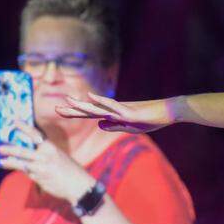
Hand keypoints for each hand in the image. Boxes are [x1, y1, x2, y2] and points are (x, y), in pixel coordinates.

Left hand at [0, 122, 95, 202]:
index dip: (24, 127)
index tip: (14, 121)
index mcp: (51, 147)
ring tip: (1, 160)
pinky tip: (13, 168)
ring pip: (22, 163)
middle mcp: (46, 156)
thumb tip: (30, 155)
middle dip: (10, 148)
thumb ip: (45, 155)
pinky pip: (28, 173)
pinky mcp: (40, 178)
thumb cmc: (70, 170)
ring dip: (10, 162)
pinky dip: (22, 170)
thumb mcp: (59, 157)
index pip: (35, 134)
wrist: (79, 185)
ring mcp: (42, 168)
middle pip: (24, 151)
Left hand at [56, 93, 176, 133]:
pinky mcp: (129, 111)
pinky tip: (90, 96)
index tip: (58, 111)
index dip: (74, 113)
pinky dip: (101, 101)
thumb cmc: (151, 119)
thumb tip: (98, 124)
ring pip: (97, 107)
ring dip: (82, 105)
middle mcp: (113, 110)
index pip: (89, 115)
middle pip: (88, 111)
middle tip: (54, 109)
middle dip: (72, 110)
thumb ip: (114, 126)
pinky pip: (112, 105)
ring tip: (67, 100)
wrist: (169, 111)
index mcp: (113, 115)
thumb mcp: (130, 127)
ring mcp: (121, 110)